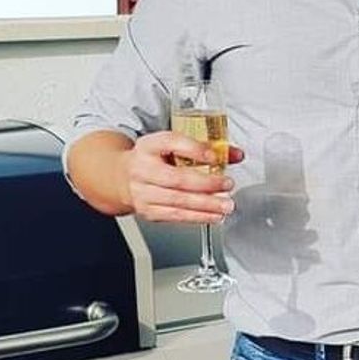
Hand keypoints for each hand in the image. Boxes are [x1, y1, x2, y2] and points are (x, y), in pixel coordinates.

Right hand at [121, 130, 244, 223]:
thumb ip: (205, 147)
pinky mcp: (148, 211)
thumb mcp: (172, 145)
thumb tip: (236, 154)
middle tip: (227, 184)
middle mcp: (143, 168)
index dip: (195, 149)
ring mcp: (143, 192)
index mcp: (149, 145)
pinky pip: (175, 216)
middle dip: (206, 184)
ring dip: (206, 205)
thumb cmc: (153, 158)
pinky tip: (214, 216)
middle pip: (176, 178)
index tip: (215, 155)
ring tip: (226, 205)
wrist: (122, 177)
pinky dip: (198, 217)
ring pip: (178, 201)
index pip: (171, 142)